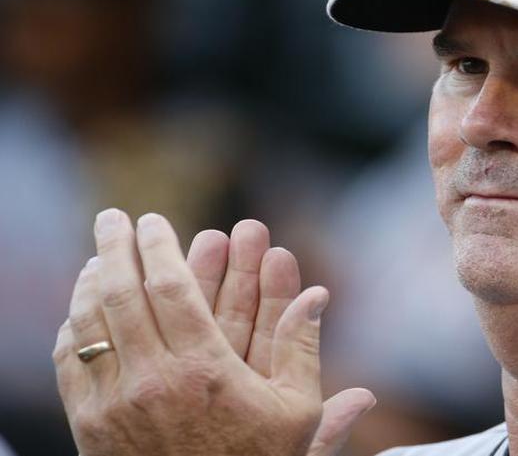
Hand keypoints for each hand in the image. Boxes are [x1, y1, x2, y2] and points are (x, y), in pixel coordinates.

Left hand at [54, 210, 374, 455]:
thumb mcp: (294, 413)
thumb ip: (302, 349)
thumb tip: (318, 296)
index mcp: (205, 369)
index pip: (170, 288)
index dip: (159, 247)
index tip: (153, 221)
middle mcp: (152, 381)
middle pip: (121, 294)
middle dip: (115, 248)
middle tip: (112, 218)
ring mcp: (113, 404)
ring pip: (88, 324)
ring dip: (90, 282)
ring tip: (98, 258)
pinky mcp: (88, 428)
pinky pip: (70, 363)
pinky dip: (72, 328)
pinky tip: (81, 311)